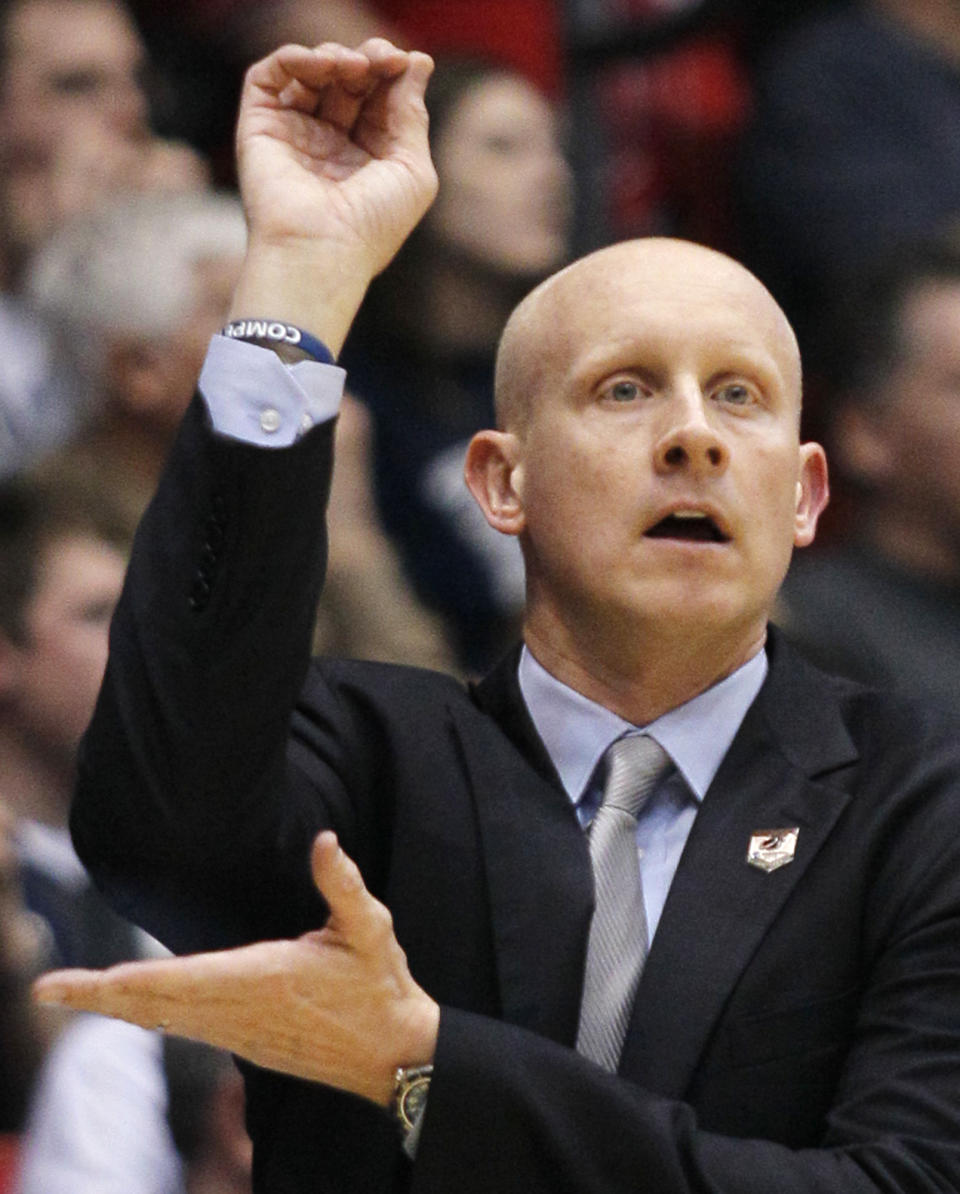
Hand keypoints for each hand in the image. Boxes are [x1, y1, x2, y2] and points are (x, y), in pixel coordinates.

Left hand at [33, 832, 439, 1106]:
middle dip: (97, 998)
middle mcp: (242, 1011)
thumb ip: (343, 884)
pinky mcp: (247, 1043)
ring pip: (164, 1020)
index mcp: (266, 979)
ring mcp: (241, 1033)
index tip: (85, 982)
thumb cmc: (381, 986)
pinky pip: (183, 1028)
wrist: (393, 1054)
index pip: (183, 980)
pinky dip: (148, 1016)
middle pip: (156, 1006)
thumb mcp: (372, 929)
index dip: (129, 981)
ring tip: (70, 993)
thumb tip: (324, 840)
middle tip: (45, 990)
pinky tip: (128, 1008)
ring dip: (115, 1007)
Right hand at [229, 39, 437, 351]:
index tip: (403, 61)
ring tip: (351, 67)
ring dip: (334, 57)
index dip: (391, 72)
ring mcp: (294, 136)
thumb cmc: (371, 225)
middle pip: (348, 80)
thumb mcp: (412, 170)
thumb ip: (413, 115)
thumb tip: (419, 61)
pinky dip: (294, 57)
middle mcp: (329, 145)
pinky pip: (268, 76)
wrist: (320, 253)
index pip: (379, 98)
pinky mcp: (260, 128)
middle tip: (379, 58)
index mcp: (367, 158)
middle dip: (366, 60)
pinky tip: (320, 65)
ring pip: (310, 73)